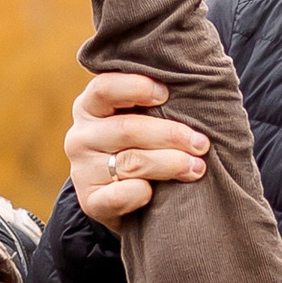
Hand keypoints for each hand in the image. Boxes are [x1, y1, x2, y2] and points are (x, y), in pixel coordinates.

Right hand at [66, 70, 208, 227]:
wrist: (124, 200)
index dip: (138, 87)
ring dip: (170, 164)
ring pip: (131, 162)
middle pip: (127, 129)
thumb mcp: (140, 118)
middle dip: (171, 135)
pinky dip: (143, 193)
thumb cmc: (142, 146)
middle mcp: (80, 136)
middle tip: (201, 143)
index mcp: (89, 107)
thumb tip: (196, 80)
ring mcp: (82, 171)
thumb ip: (155, 100)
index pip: (105, 88)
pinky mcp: (90, 201)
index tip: (166, 94)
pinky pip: (120, 196)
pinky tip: (157, 192)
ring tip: (196, 167)